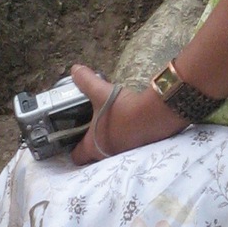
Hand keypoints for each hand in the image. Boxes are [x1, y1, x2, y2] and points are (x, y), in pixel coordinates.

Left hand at [69, 64, 186, 164]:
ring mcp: (124, 154)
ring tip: (110, 124)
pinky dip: (125, 138)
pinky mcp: (139, 149)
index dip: (72, 147)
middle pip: (93, 155)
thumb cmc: (123, 108)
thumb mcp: (101, 92)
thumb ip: (86, 81)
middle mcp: (107, 155)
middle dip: (91, 143)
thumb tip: (75, 70)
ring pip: (110, 151)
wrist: (156, 114)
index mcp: (93, 146)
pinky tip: (127, 124)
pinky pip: (126, 147)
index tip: (73, 137)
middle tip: (90, 128)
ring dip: (109, 141)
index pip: (77, 156)